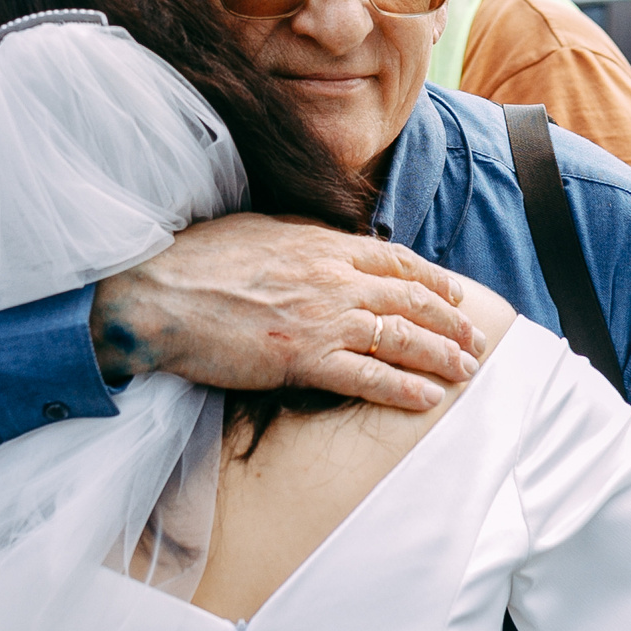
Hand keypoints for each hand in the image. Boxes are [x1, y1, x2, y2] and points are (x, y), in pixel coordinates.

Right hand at [89, 214, 484, 408]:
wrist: (156, 292)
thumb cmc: (197, 262)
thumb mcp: (259, 231)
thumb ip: (301, 237)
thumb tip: (323, 240)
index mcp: (321, 243)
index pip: (395, 259)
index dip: (432, 279)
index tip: (453, 293)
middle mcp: (333, 278)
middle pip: (412, 300)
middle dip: (451, 321)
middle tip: (474, 339)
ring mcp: (322, 319)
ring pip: (402, 338)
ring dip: (441, 356)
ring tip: (466, 371)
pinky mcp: (304, 359)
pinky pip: (368, 377)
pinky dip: (404, 388)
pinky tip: (428, 399)